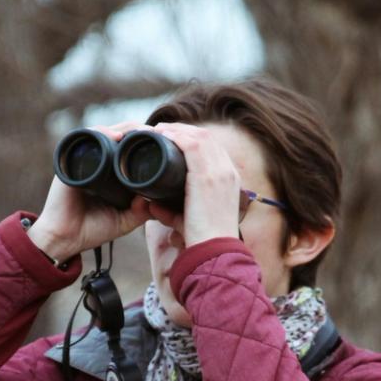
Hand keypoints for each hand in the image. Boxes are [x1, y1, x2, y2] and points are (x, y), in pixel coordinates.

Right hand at [29, 122, 154, 261]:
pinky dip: (101, 133)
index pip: (127, 149)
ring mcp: (84, 159)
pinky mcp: (70, 161)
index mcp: (109, 173)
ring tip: (142, 131)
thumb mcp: (124, 221)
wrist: (64, 238)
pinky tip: (117, 136)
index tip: (164, 142)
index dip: (145, 142)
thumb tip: (154, 197)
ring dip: (125, 129)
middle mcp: (96, 162)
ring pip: (105, 133)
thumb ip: (141, 212)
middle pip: (119, 135)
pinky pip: (86, 139)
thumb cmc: (92, 230)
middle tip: (156, 133)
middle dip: (138, 131)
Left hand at [141, 123, 242, 246]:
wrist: (214, 250)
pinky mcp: (207, 176)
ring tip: (159, 130)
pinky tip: (163, 135)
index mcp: (229, 179)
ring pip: (199, 137)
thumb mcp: (188, 220)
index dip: (192, 139)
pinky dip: (176, 137)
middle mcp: (228, 171)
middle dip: (183, 130)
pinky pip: (192, 145)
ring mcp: (219, 172)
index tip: (173, 139)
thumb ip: (170, 212)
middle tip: (162, 131)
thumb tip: (151, 207)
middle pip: (206, 138)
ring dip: (177, 130)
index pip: (213, 148)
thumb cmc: (202, 241)